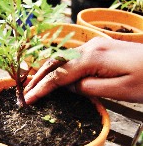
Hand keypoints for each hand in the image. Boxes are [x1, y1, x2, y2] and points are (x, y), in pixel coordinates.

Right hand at [24, 37, 142, 103]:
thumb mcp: (120, 90)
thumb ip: (90, 88)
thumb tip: (70, 87)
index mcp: (93, 57)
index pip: (59, 75)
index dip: (42, 88)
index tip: (28, 100)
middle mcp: (90, 46)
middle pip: (56, 62)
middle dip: (38, 77)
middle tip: (24, 93)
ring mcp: (95, 45)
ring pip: (63, 58)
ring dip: (47, 72)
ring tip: (34, 85)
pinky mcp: (100, 48)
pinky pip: (73, 57)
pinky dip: (59, 67)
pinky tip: (56, 75)